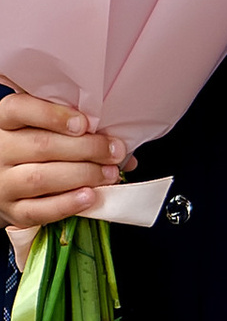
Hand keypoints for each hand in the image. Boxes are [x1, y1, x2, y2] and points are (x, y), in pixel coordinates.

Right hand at [0, 89, 136, 230]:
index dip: (52, 115)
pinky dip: (67, 204)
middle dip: (85, 149)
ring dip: (82, 175)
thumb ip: (77, 129)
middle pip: (40, 146)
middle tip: (114, 152)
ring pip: (40, 178)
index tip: (85, 124)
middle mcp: (0, 150)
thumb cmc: (37, 145)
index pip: (19, 109)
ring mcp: (2, 183)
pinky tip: (90, 196)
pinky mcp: (10, 210)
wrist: (8, 179)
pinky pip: (36, 210)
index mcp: (5, 121)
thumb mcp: (46, 128)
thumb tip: (121, 148)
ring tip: (109, 174)